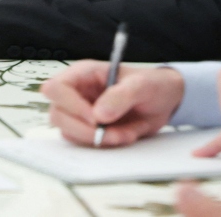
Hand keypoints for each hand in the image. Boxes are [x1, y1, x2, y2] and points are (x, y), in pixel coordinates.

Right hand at [41, 61, 183, 146]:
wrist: (165, 101)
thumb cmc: (152, 85)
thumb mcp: (142, 85)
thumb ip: (120, 96)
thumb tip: (98, 115)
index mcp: (84, 74)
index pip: (55, 88)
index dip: (70, 105)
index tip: (95, 118)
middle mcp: (77, 93)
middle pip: (57, 115)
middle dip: (86, 130)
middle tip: (113, 134)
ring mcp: (80, 113)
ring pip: (69, 132)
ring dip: (97, 139)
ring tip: (125, 134)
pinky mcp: (88, 130)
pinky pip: (83, 143)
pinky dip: (103, 145)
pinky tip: (124, 136)